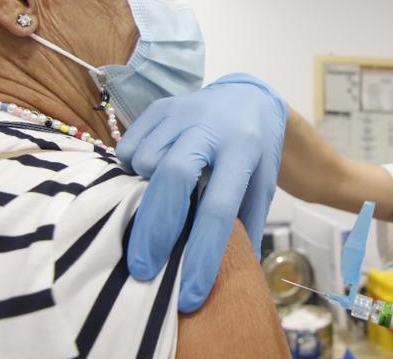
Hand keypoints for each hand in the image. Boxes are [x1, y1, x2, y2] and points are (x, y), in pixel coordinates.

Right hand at [116, 73, 288, 312]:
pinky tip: (151, 175)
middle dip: (155, 230)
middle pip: (173, 179)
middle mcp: (211, 128)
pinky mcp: (159, 107)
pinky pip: (130, 147)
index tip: (190, 295)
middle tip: (144, 270)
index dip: (202, 254)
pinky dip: (133, 170)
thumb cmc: (255, 151)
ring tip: (161, 202)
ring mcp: (182, 113)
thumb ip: (248, 224)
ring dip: (146, 193)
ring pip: (147, 162)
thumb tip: (239, 276)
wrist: (249, 98)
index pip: (219, 210)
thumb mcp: (263, 184)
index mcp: (243, 151)